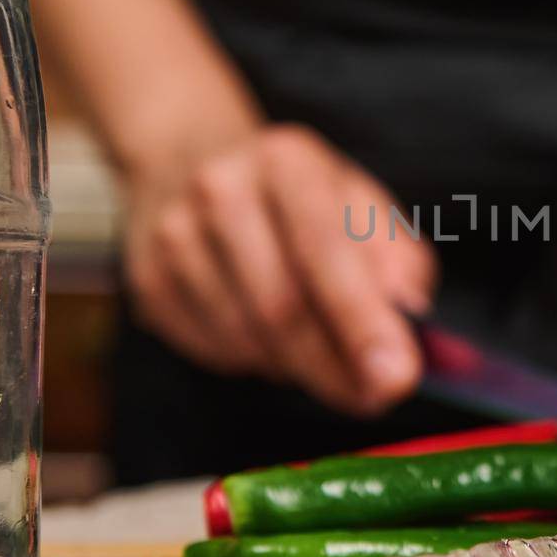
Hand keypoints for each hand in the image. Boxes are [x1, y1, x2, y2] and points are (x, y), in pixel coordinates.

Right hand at [122, 125, 436, 414]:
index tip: (397, 378)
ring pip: (247, 338)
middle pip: (282, 306)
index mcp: (287, 161)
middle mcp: (222, 189)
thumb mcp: (360, 204)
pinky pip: (213, 350)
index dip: (362, 321)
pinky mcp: (147, 279)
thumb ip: (396, 259)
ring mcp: (174, 235)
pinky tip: (269, 338)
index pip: (327, 251)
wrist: (191, 159)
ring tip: (319, 353)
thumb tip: (408, 317)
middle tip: (374, 397)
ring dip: (295, 366)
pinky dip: (254, 361)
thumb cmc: (299, 196)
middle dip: (335, 367)